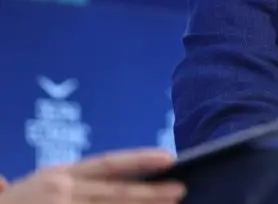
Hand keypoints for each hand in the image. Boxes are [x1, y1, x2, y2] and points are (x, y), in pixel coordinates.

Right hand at [0, 149, 184, 203]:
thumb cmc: (11, 203)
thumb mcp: (35, 186)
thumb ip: (68, 184)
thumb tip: (108, 181)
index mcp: (59, 174)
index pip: (108, 164)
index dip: (139, 160)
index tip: (169, 158)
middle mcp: (63, 191)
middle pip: (115, 193)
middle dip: (150, 192)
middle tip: (180, 190)